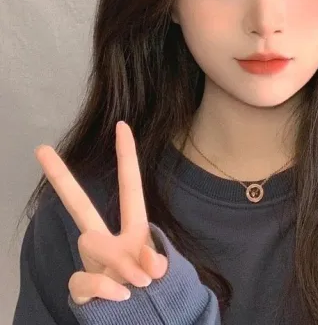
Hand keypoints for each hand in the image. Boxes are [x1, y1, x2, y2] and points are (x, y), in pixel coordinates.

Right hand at [35, 121, 168, 304]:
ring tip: (138, 283)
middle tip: (40, 149)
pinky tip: (121, 297)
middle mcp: (109, 241)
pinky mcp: (81, 289)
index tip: (121, 125)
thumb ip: (151, 260)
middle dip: (61, 178)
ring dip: (119, 259)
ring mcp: (92, 264)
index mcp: (134, 228)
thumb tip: (139, 269)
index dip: (126, 155)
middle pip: (80, 206)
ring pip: (91, 241)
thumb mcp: (165, 271)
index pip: (130, 185)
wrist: (152, 323)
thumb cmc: (163, 293)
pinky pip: (83, 279)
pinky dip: (104, 287)